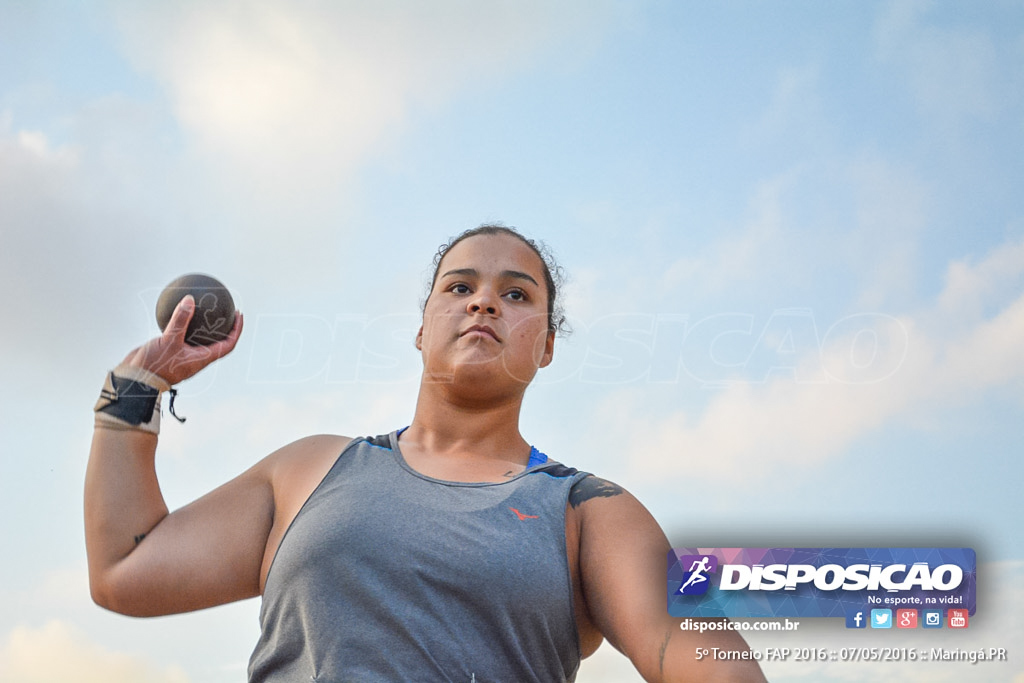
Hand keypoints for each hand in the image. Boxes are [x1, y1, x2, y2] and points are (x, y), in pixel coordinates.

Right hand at [122, 295, 242, 384]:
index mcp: (202, 359)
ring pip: (198, 339)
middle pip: (217, 342)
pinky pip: (181, 336)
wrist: (134, 379)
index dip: (236, 331)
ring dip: (203, 326)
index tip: (239, 315)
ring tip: (203, 308)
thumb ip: (180, 320)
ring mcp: (183, 355)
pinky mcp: (170, 352)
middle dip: (224, 327)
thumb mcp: (169, 340)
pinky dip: (182, 324)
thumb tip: (190, 299)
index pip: (228, 345)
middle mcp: (195, 358)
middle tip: (225, 310)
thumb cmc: (154, 365)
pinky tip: (176, 311)